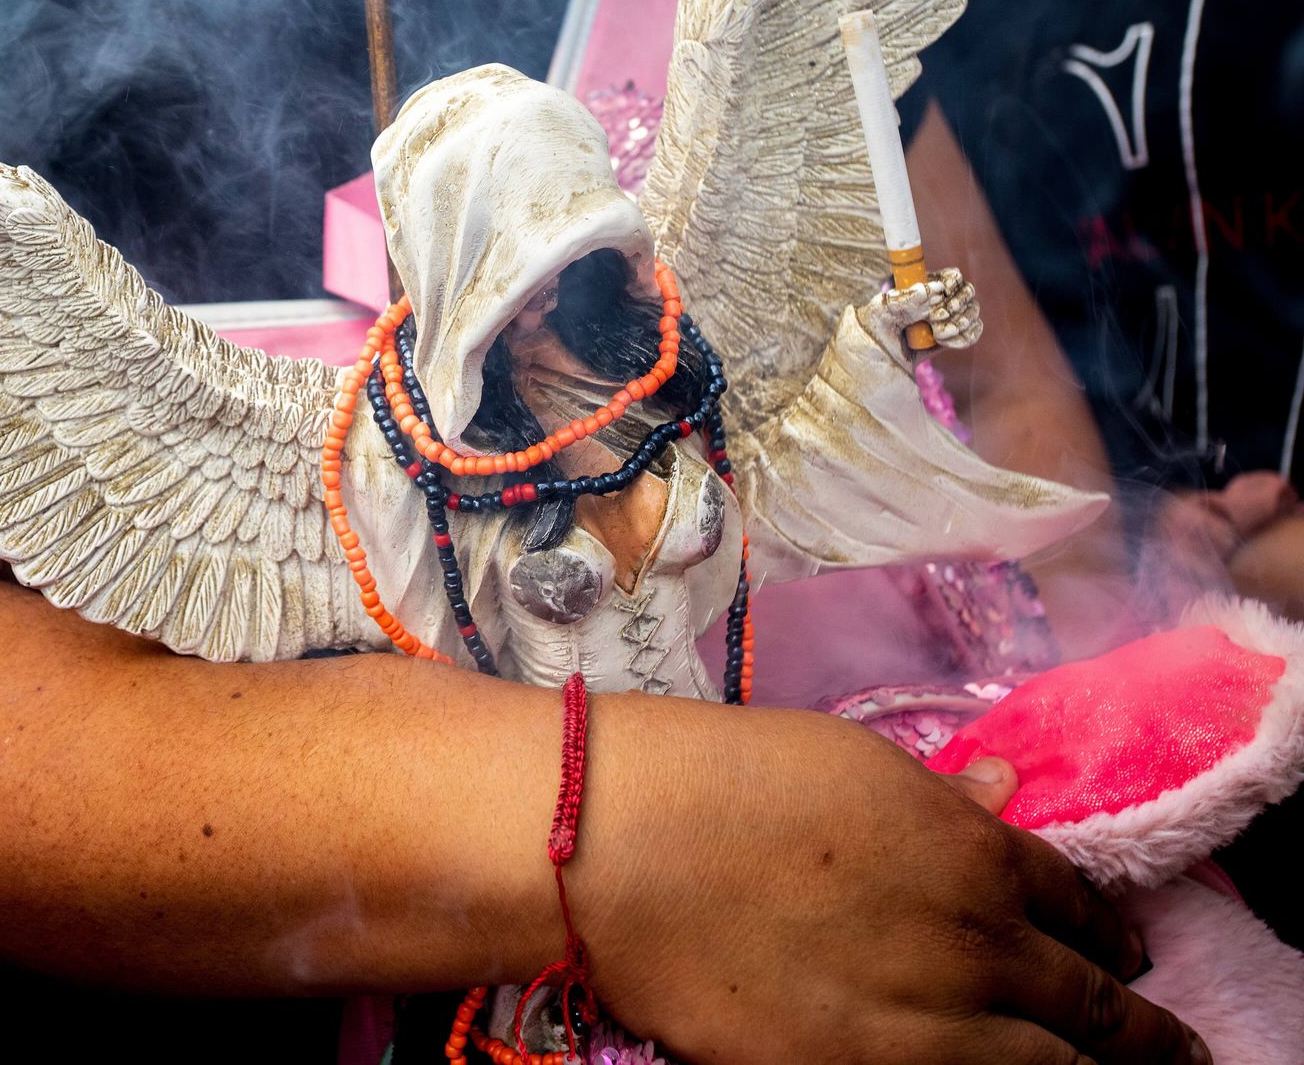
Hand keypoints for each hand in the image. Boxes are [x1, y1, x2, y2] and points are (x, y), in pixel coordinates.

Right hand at [571, 701, 1206, 1064]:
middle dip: (1141, 1033)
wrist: (625, 848)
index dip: (1109, 932)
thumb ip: (938, 796)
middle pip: (1092, 1005)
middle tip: (1173, 1051)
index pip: (1078, 903)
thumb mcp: (849, 762)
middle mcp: (977, 945)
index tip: (1124, 950)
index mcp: (975, 851)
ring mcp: (927, 1024)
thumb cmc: (723, 780)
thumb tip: (1000, 794)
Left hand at [862, 265, 981, 356]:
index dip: (953, 284)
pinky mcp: (956, 335)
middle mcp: (941, 298)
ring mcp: (951, 316)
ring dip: (960, 323)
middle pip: (968, 292)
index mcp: (926, 284)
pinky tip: (946, 342)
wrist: (881, 357)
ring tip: (937, 334)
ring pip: (973, 311)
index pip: (953, 276)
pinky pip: (974, 331)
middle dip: (956, 306)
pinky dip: (965, 337)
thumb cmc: (876, 326)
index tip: (943, 293)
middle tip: (934, 319)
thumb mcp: (882, 309)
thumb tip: (934, 288)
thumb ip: (905, 297)